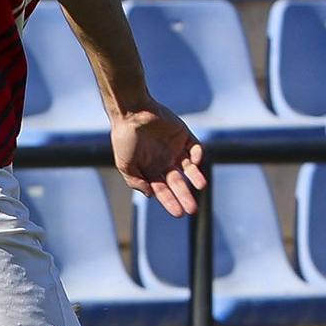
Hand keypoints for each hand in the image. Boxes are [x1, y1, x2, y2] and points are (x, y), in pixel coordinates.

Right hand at [111, 101, 206, 217]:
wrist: (132, 112)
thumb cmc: (124, 138)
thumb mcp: (124, 164)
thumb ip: (136, 181)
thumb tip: (151, 195)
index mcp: (150, 170)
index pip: (163, 190)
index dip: (170, 202)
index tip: (179, 213)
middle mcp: (164, 162)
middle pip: (178, 183)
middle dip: (185, 196)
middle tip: (192, 209)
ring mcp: (176, 150)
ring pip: (190, 169)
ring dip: (195, 178)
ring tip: (201, 186)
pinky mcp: (185, 137)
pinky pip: (195, 149)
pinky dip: (198, 156)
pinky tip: (195, 162)